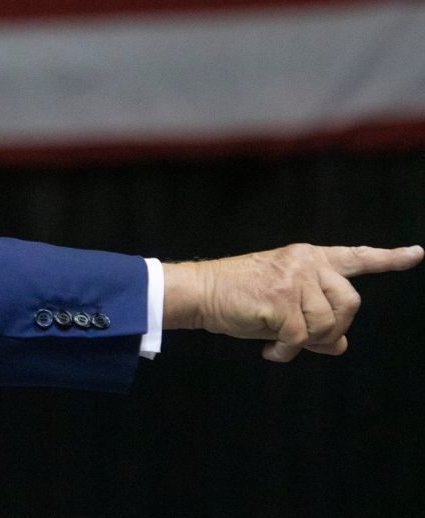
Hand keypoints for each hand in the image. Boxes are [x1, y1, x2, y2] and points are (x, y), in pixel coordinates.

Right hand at [163, 244, 423, 361]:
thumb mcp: (282, 306)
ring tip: (281, 342)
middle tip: (308, 340)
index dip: (389, 259)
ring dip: (307, 343)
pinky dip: (287, 352)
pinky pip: (300, 338)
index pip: (356, 257)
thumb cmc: (239, 298)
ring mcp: (293, 279)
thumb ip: (315, 321)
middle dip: (335, 328)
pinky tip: (271, 350)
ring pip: (327, 323)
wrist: (201, 292)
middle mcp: (306, 263)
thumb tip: (340, 346)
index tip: (417, 254)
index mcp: (309, 258)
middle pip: (351, 302)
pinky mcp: (280, 300)